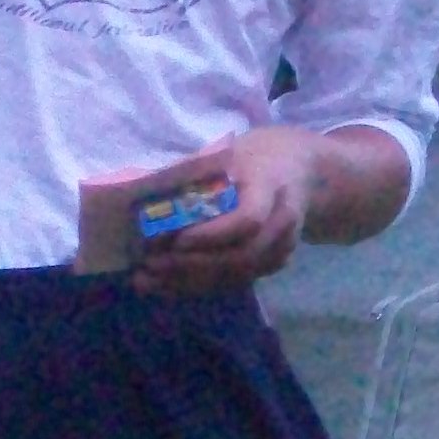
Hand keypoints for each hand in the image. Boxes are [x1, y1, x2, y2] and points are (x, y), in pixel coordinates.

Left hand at [129, 127, 321, 297]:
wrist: (299, 170)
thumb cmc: (253, 157)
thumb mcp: (226, 152)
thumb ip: (192, 173)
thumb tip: (140, 192)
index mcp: (271, 185)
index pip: (249, 219)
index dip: (213, 235)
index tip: (177, 240)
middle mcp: (283, 221)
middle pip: (243, 256)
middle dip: (193, 266)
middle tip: (149, 265)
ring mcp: (282, 246)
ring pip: (239, 275)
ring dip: (190, 282)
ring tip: (146, 280)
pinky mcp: (272, 263)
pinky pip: (237, 281)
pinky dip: (200, 286)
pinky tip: (165, 285)